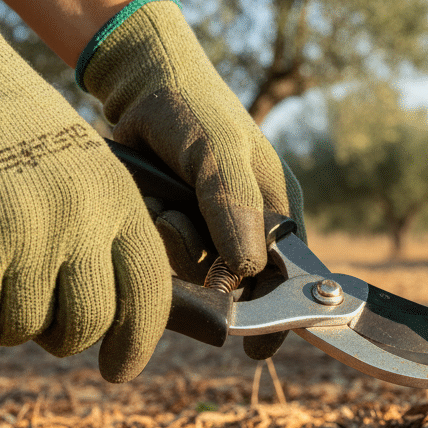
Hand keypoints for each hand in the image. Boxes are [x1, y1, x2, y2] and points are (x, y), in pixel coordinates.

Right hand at [0, 0, 169, 381]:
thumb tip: (193, 331)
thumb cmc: (25, 144)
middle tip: (38, 328)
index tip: (118, 372)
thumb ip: (124, 249)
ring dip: (0, 327)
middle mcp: (80, 218)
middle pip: (84, 324)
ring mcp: (24, 230)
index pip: (148, 294)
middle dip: (59, 339)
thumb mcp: (93, 181)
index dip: (136, 343)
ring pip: (22, 327)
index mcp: (121, 202)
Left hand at [79, 0, 304, 359]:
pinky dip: (150, 234)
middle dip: (200, 263)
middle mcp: (251, 229)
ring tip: (157, 199)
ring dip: (168, 244)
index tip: (257, 346)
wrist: (140, 81)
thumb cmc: (194, 110)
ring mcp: (211, 231)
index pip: (287, 281)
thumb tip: (243, 276)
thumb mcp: (221, 157)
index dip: (273, 315)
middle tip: (176, 218)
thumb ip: (236, 212)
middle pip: (233, 286)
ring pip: (193, 276)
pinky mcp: (174, 228)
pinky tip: (146, 201)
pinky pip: (163, 258)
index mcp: (282, 213)